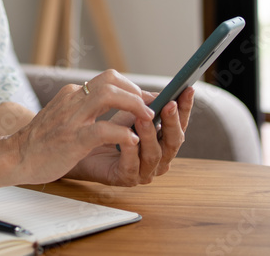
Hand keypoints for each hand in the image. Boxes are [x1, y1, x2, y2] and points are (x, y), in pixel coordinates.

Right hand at [9, 70, 156, 184]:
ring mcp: (71, 118)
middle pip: (111, 80)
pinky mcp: (72, 139)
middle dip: (137, 92)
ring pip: (108, 96)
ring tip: (148, 119)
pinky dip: (121, 132)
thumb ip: (85, 108)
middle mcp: (72, 100)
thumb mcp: (64, 116)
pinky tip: (131, 140)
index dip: (132, 87)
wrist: (14, 156)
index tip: (147, 100)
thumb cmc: (41, 141)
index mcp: (72, 94)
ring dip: (134, 105)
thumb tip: (115, 105)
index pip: (108, 79)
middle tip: (152, 108)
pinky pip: (102, 129)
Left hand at [68, 85, 193, 185]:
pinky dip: (130, 151)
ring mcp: (145, 171)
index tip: (188, 89)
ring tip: (143, 118)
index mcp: (163, 141)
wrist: (82, 148)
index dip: (186, 108)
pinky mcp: (126, 178)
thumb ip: (145, 106)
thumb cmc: (108, 130)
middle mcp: (160, 158)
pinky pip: (132, 166)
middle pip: (173, 142)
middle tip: (169, 104)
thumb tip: (160, 94)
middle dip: (172, 122)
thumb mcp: (128, 113)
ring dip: (150, 135)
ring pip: (154, 155)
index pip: (180, 124)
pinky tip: (127, 138)